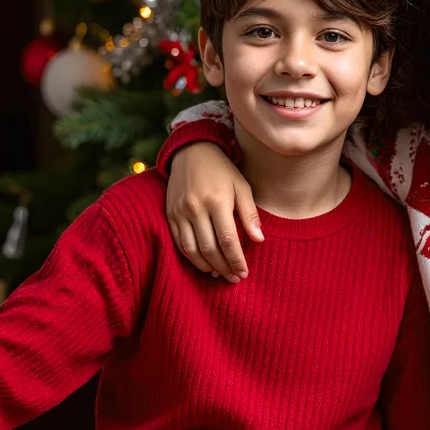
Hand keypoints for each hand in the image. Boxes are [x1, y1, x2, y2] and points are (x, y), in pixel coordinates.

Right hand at [166, 143, 262, 279]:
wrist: (191, 152)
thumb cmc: (222, 170)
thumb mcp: (242, 186)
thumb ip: (249, 214)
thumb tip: (259, 240)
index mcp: (217, 201)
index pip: (228, 240)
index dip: (236, 260)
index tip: (244, 272)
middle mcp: (196, 208)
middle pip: (210, 249)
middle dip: (224, 268)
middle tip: (234, 278)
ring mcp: (180, 212)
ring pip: (192, 250)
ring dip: (207, 267)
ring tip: (220, 274)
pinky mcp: (170, 214)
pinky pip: (179, 243)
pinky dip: (191, 258)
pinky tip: (204, 264)